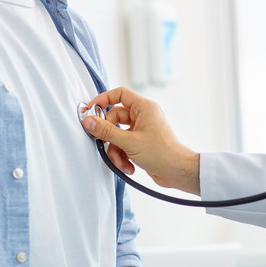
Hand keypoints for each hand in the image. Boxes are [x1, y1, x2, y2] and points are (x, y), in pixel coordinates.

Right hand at [82, 87, 200, 194]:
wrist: (177, 172)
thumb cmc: (162, 154)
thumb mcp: (129, 142)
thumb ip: (106, 131)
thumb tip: (88, 121)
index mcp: (144, 107)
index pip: (120, 94)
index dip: (103, 100)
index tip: (90, 110)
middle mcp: (143, 116)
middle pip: (115, 118)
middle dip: (110, 136)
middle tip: (104, 145)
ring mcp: (142, 129)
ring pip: (118, 135)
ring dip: (116, 151)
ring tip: (122, 162)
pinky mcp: (141, 142)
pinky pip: (124, 145)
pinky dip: (123, 156)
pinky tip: (128, 167)